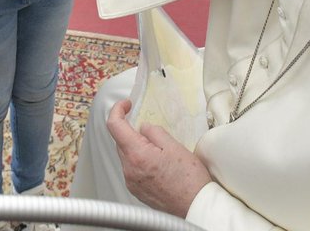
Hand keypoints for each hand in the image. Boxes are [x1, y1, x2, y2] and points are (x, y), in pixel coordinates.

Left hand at [106, 99, 211, 216]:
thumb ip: (153, 132)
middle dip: (131, 131)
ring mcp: (131, 182)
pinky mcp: (135, 190)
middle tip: (152, 133)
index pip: (114, 126)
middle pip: (119, 141)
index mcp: (137, 155)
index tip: (126, 104)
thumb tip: (142, 128)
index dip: (118, 110)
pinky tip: (157, 165)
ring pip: (126, 155)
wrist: (195, 205)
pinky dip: (139, 161)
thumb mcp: (174, 145)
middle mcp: (129, 169)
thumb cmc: (189, 179)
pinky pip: (131, 169)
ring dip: (136, 148)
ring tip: (159, 152)